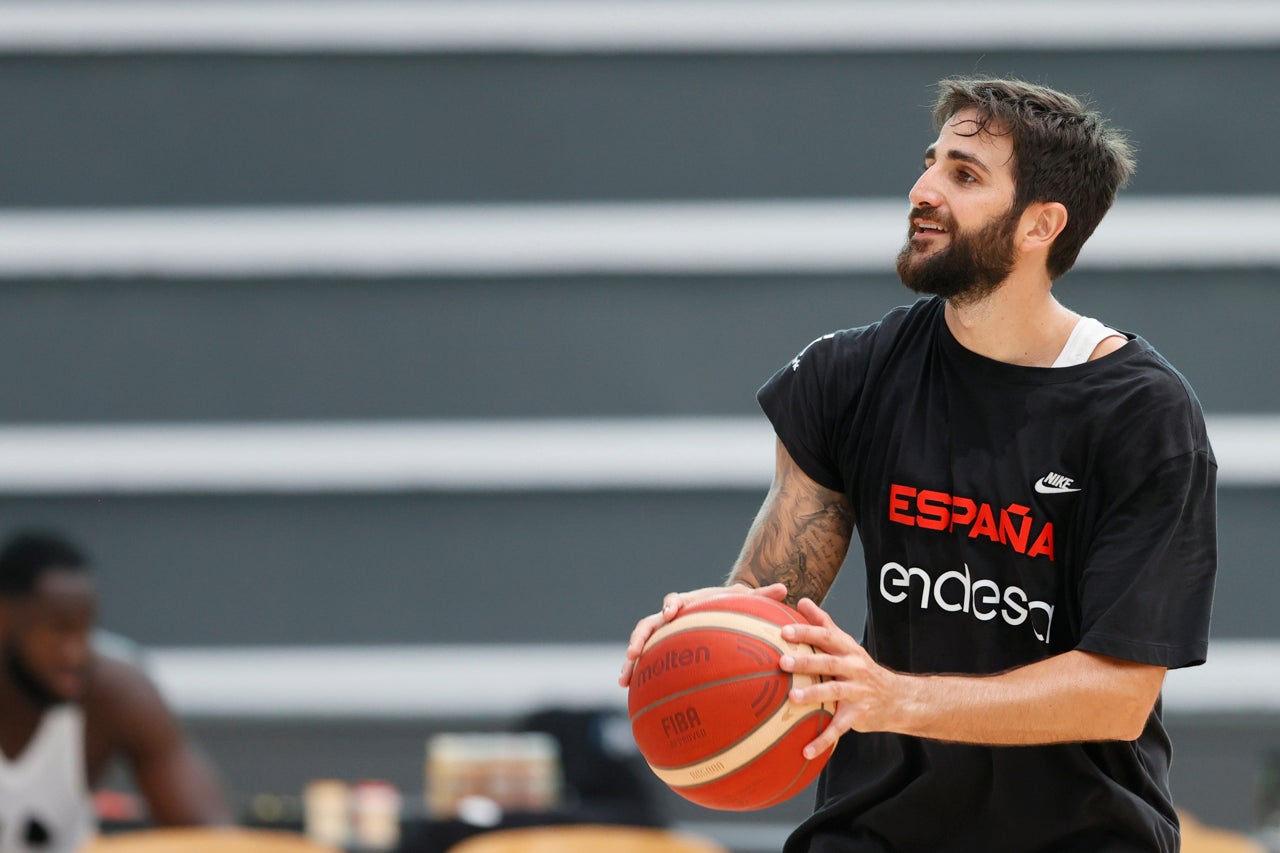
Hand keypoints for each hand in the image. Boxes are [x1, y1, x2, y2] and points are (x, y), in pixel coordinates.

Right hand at [618, 582, 788, 687]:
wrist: (715, 614)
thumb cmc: (731, 609)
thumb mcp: (744, 602)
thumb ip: (761, 596)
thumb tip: (784, 588)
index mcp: (687, 603)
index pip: (674, 601)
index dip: (670, 606)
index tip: (671, 614)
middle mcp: (669, 618)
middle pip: (647, 624)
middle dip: (639, 638)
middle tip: (634, 652)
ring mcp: (661, 635)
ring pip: (640, 645)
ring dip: (630, 661)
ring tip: (623, 680)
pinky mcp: (659, 652)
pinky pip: (645, 664)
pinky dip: (636, 676)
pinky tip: (629, 694)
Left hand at [778, 598, 905, 758]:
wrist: (897, 699)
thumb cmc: (861, 669)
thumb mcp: (846, 645)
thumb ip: (824, 623)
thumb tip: (802, 601)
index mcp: (848, 650)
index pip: (826, 637)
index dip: (806, 632)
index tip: (784, 630)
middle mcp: (854, 668)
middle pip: (829, 663)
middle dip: (806, 662)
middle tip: (783, 662)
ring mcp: (858, 692)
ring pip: (834, 693)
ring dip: (813, 696)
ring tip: (792, 699)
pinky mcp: (858, 715)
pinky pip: (839, 729)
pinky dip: (823, 741)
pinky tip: (805, 750)